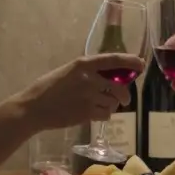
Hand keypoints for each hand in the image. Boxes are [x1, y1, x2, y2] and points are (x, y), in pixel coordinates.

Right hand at [15, 53, 141, 130]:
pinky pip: (106, 114)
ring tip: (99, 106)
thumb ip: (86, 72)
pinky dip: (104, 115)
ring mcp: (89, 96)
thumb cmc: (48, 88)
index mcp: (83, 64)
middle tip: (123, 99)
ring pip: (113, 102)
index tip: (141, 64)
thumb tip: (108, 75)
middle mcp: (89, 78)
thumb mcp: (67, 72)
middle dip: (124, 94)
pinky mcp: (87, 113)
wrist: (34, 108)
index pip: (113, 59)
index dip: (130, 61)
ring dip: (111, 106)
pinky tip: (94, 114)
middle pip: (119, 86)